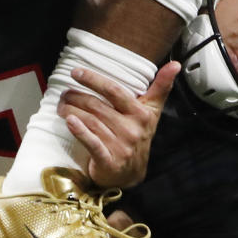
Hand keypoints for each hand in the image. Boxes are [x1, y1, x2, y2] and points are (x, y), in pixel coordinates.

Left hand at [59, 61, 179, 187]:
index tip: (77, 72)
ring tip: (61, 105)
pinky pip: (92, 143)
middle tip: (64, 91)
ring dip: (72, 111)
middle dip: (77, 96)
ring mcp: (120, 146)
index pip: (115, 91)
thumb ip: (161, 87)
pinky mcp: (108, 161)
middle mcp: (131, 129)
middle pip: (98, 106)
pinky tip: (68, 122)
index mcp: (141, 113)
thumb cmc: (140, 135)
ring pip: (92, 122)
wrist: (133, 174)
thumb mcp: (152, 111)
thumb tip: (176, 63)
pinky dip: (79, 131)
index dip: (95, 80)